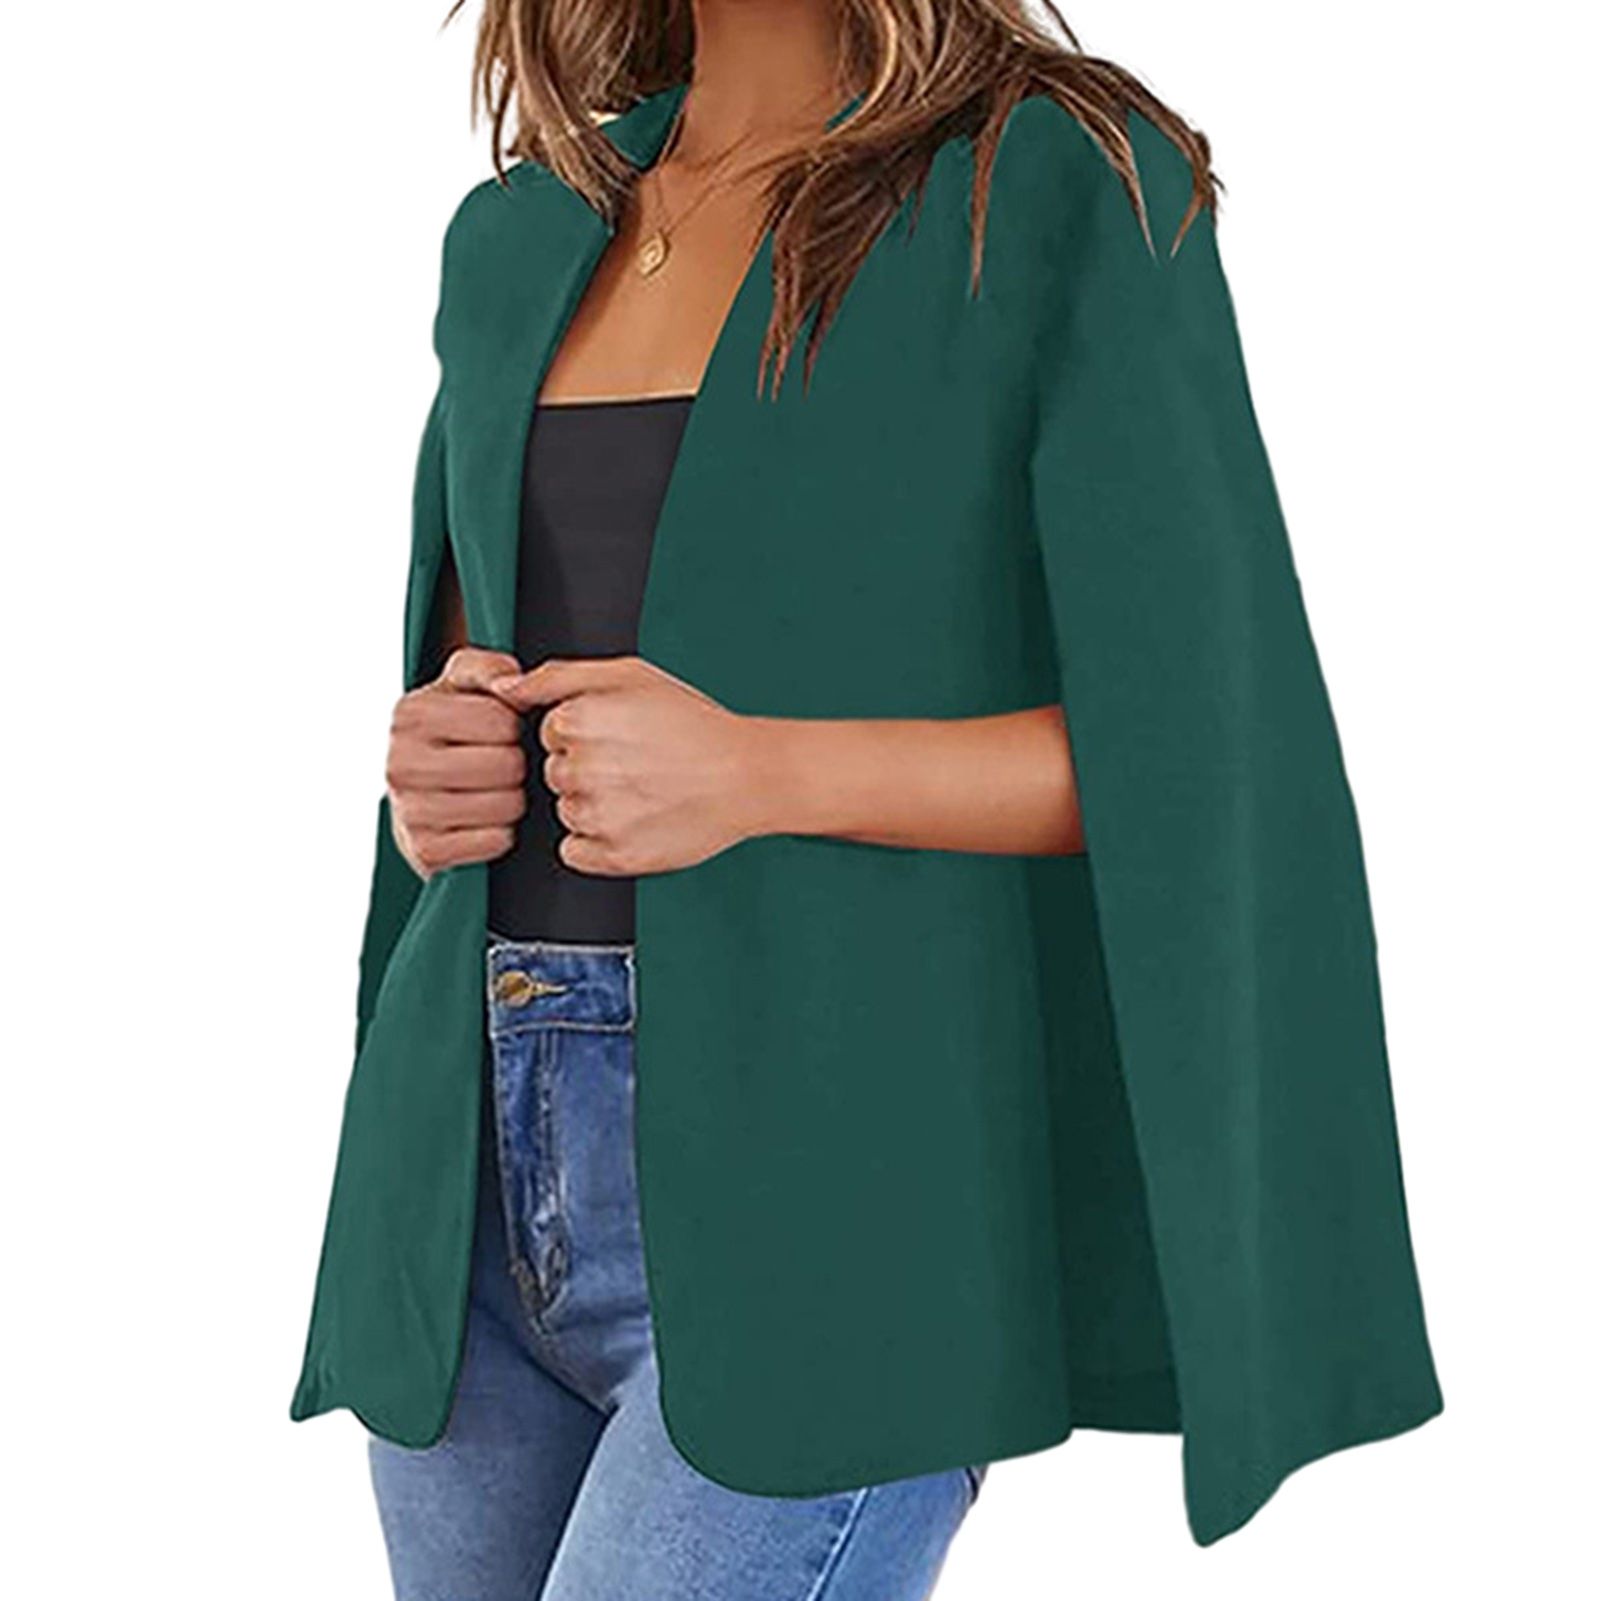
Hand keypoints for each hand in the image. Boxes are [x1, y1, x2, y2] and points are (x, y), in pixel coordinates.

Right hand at [386, 647, 528, 878]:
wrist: (419, 789)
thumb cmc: (453, 728)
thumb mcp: (463, 684)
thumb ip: (488, 668)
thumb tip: (511, 682)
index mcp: (409, 713)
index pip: (500, 721)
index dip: (513, 726)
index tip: (500, 731)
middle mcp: (400, 762)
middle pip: (506, 766)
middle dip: (517, 765)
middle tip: (504, 766)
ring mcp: (408, 811)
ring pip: (504, 806)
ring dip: (513, 800)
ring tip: (496, 791)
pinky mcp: (424, 852)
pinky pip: (494, 841)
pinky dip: (501, 834)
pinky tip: (486, 821)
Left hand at [490, 656, 759, 875]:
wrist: (746, 776)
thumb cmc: (693, 723)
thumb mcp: (630, 675)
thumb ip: (558, 676)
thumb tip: (503, 689)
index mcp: (578, 720)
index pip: (551, 733)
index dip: (587, 732)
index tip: (623, 735)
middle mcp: (580, 770)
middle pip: (555, 773)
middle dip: (588, 769)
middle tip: (637, 764)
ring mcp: (595, 817)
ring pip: (565, 812)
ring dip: (594, 806)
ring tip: (642, 792)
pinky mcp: (611, 856)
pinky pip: (574, 852)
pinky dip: (597, 844)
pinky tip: (635, 822)